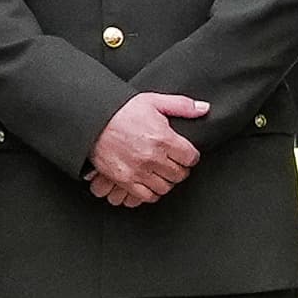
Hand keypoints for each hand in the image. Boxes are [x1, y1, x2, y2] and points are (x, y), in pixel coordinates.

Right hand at [88, 92, 209, 206]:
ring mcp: (139, 171)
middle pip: (180, 174)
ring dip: (166, 180)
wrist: (93, 120)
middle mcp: (153, 157)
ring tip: (161, 171)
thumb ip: (182, 106)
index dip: (190, 155)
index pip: (191, 158)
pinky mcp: (125, 180)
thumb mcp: (154, 101)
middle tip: (173, 162)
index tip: (185, 153)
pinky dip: (152, 192)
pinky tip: (150, 181)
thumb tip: (204, 109)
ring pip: (166, 187)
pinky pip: (147, 196)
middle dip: (179, 168)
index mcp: (164, 138)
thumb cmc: (122, 110)